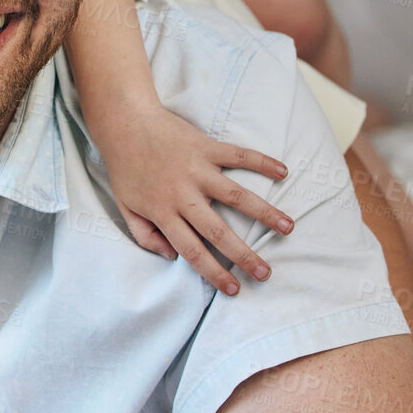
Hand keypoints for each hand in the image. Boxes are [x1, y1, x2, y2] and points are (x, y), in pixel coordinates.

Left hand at [101, 102, 294, 294]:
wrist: (125, 122)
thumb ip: (145, 236)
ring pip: (236, 195)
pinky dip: (262, 161)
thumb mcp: (124, 207)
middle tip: (266, 273)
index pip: (192, 251)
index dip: (214, 273)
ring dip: (264, 212)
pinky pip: (238, 155)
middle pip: (218, 231)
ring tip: (288, 228)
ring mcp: (197, 169)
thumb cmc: (125, 168)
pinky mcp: (206, 146)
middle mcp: (183, 194)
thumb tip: (172, 257)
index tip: (234, 289)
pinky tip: (282, 172)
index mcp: (163, 212)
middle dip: (244, 255)